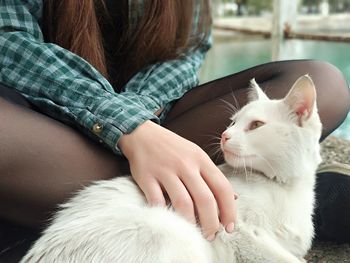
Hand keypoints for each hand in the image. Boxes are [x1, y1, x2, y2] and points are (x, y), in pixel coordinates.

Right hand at [118, 120, 236, 239]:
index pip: (222, 187)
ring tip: (193, 234)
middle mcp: (186, 165)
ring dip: (191, 224)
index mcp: (201, 159)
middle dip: (211, 223)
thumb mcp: (196, 154)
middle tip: (211, 235)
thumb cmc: (172, 147)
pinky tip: (170, 223)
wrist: (142, 134)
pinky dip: (164, 215)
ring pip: (183, 203)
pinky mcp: (147, 177)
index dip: (229, 210)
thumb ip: (213, 175)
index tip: (229, 227)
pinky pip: (157, 201)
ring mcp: (165, 171)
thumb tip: (234, 197)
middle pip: (205, 199)